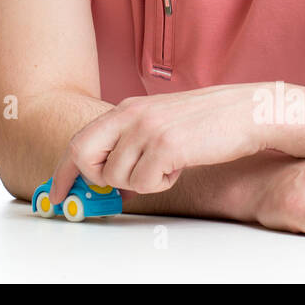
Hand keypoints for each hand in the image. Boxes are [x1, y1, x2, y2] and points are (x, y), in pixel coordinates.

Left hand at [48, 86, 265, 202]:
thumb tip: (107, 177)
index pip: (78, 141)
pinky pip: (144, 184)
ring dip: (140, 182)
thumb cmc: (206, 121)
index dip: (63, 172)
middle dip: (96, 178)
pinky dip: (161, 184)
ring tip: (167, 164)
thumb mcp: (159, 122)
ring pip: (116, 178)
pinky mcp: (166, 146)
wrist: (246, 112)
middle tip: (124, 181)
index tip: (58, 195)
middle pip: (83, 156)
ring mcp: (147, 130)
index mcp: (126, 109)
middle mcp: (131, 116)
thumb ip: (129, 141)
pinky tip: (179, 166)